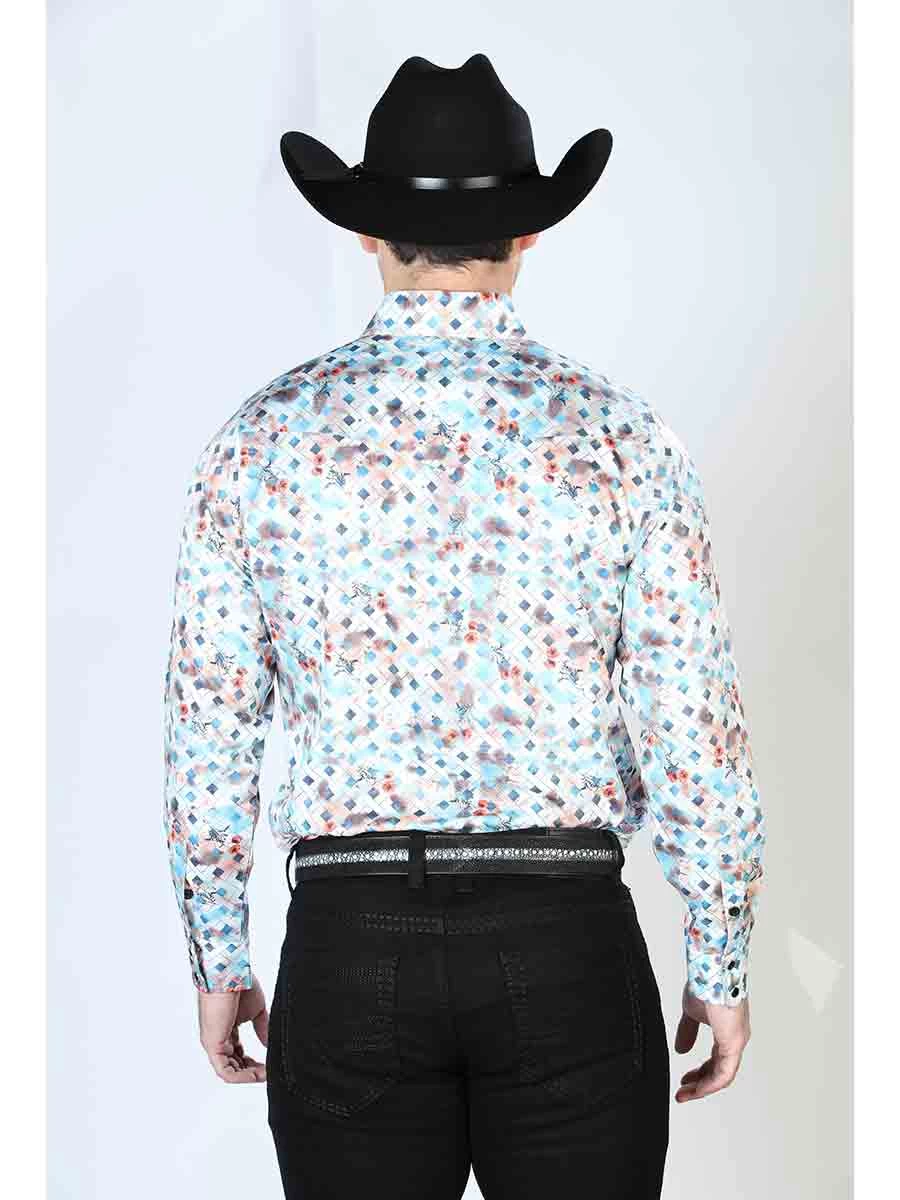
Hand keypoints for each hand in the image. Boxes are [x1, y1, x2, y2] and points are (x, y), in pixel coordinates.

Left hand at [198, 973, 268, 1083]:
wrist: (231, 974)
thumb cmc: (240, 986)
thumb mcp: (256, 1011)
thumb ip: (262, 1028)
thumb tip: (269, 1045)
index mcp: (226, 1030)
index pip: (237, 1055)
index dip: (253, 1063)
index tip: (269, 1065)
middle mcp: (217, 1039)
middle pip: (234, 1065)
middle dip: (253, 1072)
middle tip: (270, 1072)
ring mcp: (213, 1043)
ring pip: (229, 1072)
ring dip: (249, 1076)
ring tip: (266, 1074)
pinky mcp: (212, 1046)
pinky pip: (225, 1072)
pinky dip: (241, 1077)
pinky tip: (257, 1074)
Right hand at [673, 982, 750, 1101]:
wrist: (710, 972)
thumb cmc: (704, 984)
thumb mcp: (690, 1012)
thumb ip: (687, 1031)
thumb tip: (681, 1050)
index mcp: (727, 1030)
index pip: (715, 1059)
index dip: (700, 1072)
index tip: (685, 1080)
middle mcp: (735, 1038)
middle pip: (719, 1070)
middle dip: (699, 1083)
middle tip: (683, 1091)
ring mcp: (737, 1042)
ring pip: (722, 1075)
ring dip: (702, 1087)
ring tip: (685, 1094)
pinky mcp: (734, 1043)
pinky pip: (724, 1073)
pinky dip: (709, 1084)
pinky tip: (696, 1089)